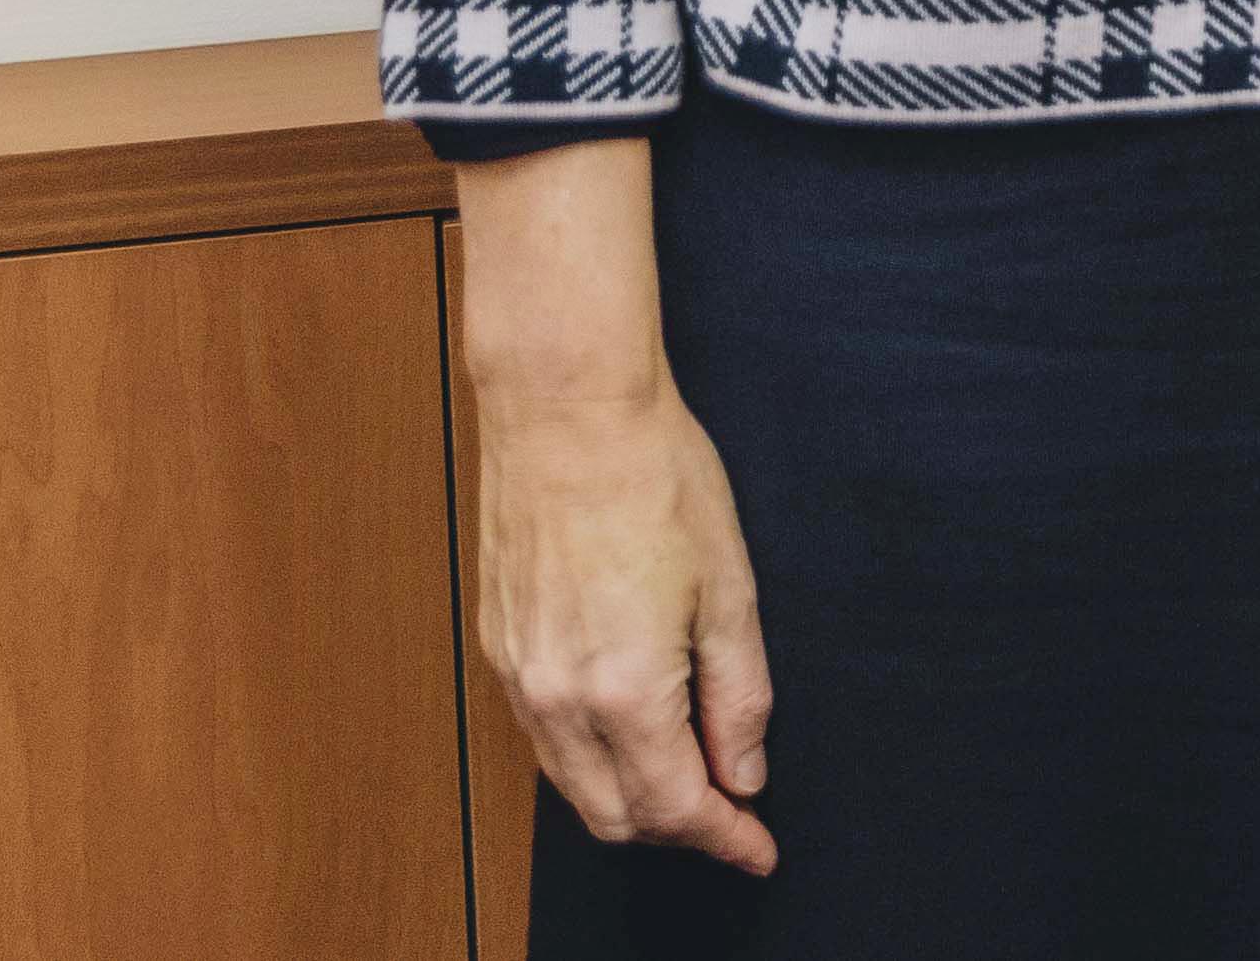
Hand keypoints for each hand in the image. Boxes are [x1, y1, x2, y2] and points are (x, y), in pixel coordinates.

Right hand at [452, 138, 773, 871]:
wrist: (565, 409)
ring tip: (691, 777)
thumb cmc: (656, 478)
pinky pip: (544, 739)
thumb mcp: (730, 586)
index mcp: (624, 688)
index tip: (759, 851)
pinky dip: (591, 759)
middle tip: (733, 812)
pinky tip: (632, 731)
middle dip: (677, 828)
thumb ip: (739, 693)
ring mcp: (519, 675)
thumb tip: (746, 771)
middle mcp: (559, 697)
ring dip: (631, 798)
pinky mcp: (499, 647)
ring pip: (573, 784)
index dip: (723, 839)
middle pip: (615, 815)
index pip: (674, 806)